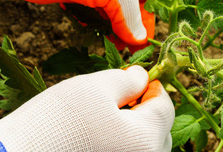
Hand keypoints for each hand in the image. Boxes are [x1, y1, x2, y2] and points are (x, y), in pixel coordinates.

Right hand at [0, 66, 173, 150]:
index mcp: (145, 139)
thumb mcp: (96, 88)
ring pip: (147, 148)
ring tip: (113, 117)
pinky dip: (126, 145)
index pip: (165, 108)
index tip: (143, 79)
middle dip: (149, 110)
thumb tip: (143, 77)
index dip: (156, 88)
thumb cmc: (56, 121)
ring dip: (138, 129)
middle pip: (161, 131)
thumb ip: (128, 80)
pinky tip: (103, 136)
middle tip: (127, 97)